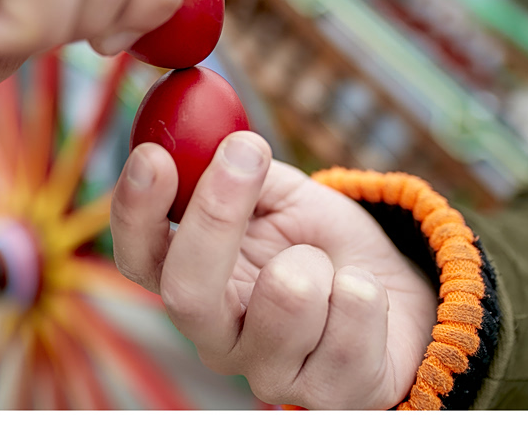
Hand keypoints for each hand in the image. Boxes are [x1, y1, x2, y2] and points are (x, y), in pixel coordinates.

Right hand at [111, 132, 437, 408]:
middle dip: (216, 217)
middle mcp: (217, 337)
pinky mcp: (328, 397)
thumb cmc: (320, 240)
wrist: (391, 290)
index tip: (154, 157)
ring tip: (326, 261)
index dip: (135, 211)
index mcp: (191, 282)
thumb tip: (214, 131)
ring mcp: (269, 373)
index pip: (140, 258)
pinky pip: (351, 321)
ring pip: (287, 299)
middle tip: (245, 151)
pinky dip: (365, 288)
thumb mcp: (279, 193)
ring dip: (315, 257)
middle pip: (186, 295)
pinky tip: (362, 295)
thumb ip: (240, 167)